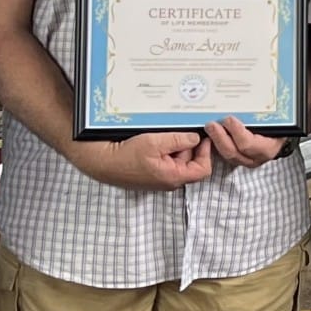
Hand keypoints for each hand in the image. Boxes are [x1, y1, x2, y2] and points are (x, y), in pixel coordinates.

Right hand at [70, 132, 213, 190]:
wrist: (103, 162)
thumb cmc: (127, 155)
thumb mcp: (156, 142)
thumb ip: (180, 140)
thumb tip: (197, 138)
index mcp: (174, 177)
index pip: (203, 169)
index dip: (206, 152)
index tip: (204, 136)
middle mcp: (169, 180)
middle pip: (191, 162)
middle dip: (189, 145)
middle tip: (182, 129)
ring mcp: (160, 177)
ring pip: (178, 159)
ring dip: (176, 145)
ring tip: (166, 133)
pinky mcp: (152, 172)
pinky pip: (166, 159)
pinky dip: (166, 148)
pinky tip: (158, 138)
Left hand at [205, 118, 289, 167]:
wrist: (280, 139)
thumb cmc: (280, 128)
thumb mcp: (277, 121)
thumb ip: (266, 112)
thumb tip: (257, 92)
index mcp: (268, 148)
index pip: (248, 144)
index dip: (236, 131)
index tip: (229, 119)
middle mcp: (255, 158)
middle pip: (233, 152)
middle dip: (220, 137)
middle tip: (212, 124)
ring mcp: (245, 160)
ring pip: (226, 155)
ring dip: (215, 141)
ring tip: (209, 127)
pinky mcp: (237, 159)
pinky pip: (224, 154)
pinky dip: (216, 144)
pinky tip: (211, 134)